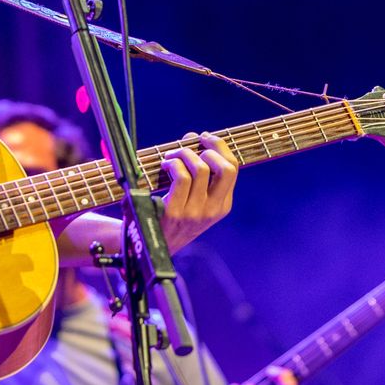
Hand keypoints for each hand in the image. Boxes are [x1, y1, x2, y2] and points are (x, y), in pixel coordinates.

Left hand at [157, 132, 238, 247]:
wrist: (151, 246)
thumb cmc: (171, 216)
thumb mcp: (194, 200)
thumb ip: (198, 171)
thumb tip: (194, 138)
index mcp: (222, 205)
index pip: (233, 168)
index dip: (220, 146)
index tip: (205, 138)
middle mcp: (213, 209)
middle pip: (226, 168)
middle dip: (211, 146)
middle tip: (192, 143)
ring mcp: (196, 212)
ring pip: (200, 168)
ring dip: (184, 153)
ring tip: (172, 156)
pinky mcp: (176, 213)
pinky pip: (181, 177)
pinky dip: (172, 163)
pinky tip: (165, 165)